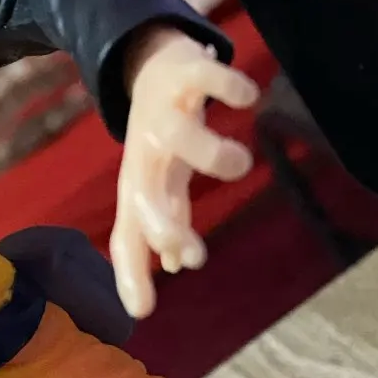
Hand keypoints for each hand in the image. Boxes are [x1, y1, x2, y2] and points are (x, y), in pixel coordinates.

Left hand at [110, 25, 259, 319]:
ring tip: (241, 165)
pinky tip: (249, 99)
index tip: (143, 312)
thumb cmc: (158, 142)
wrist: (150, 65)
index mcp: (141, 186)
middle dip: (162, 224)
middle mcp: (147, 154)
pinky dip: (228, 86)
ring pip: (181, 137)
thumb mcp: (156, 189)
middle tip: (189, 253)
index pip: (128, 235)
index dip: (132, 272)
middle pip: (143, 193)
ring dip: (211, 154)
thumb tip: (168, 276)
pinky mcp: (186, 75)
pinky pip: (206, 77)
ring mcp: (165, 114)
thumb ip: (163, 234)